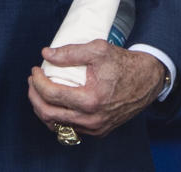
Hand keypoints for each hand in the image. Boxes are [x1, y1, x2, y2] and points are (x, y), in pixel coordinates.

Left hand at [27, 40, 165, 137]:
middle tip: (33, 80)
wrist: (148, 80)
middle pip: (49, 114)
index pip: (51, 94)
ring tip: (39, 91)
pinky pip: (70, 128)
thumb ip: (70, 52)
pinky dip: (57, 117)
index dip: (38, 81)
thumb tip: (46, 54)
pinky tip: (54, 103)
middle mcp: (92, 119)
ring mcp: (96, 128)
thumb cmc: (124, 63)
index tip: (36, 69)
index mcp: (91, 100)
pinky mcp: (99, 130)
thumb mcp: (98, 50)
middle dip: (34, 96)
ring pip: (57, 125)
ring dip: (43, 108)